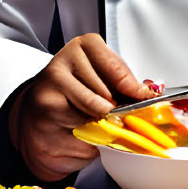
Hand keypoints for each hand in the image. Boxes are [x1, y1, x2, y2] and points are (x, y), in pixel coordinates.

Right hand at [9, 35, 146, 182]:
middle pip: (105, 92)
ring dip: (99, 125)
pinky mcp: (44, 118)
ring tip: (89, 121)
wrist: (36, 123)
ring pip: (93, 114)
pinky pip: (79, 134)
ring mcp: (49, 91)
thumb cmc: (73, 98)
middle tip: (108, 113)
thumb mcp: (101, 81)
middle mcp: (61, 65)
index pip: (113, 65)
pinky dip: (85, 141)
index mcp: (81, 48)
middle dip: (113, 109)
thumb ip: (123, 84)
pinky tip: (74, 132)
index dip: (130, 85)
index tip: (140, 97)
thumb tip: (151, 90)